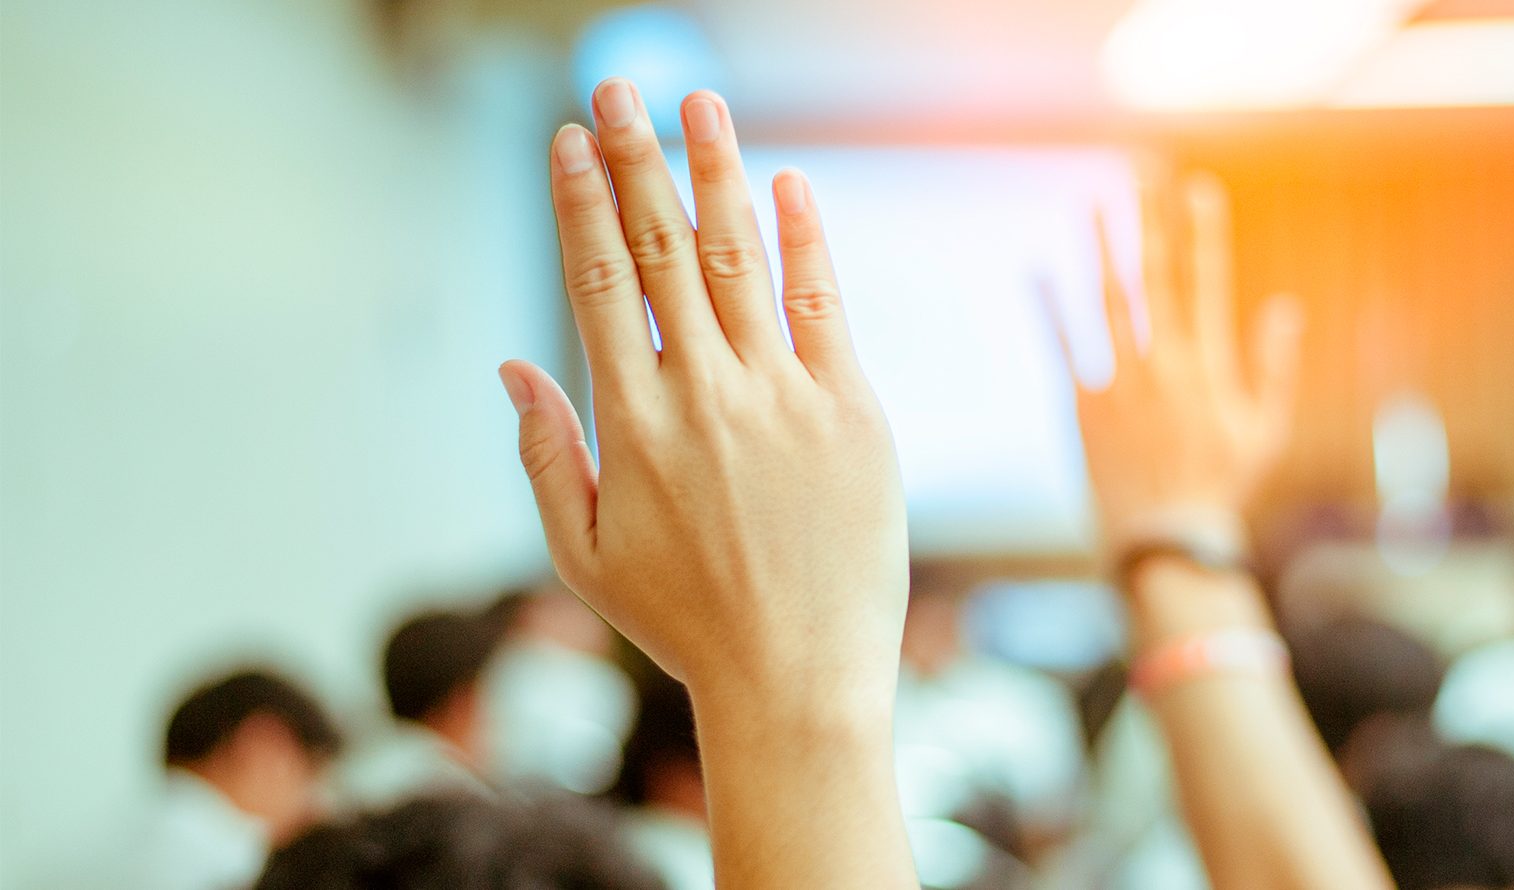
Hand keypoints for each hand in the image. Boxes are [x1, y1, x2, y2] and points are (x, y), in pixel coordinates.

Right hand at [498, 80, 907, 714]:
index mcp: (631, 423)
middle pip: (662, 249)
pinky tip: (790, 185)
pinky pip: (826, 306)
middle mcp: (703, 393)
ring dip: (717, 174)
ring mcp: (783, 397)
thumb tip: (512, 363)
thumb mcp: (585, 553)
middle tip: (617, 89)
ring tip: (698, 106)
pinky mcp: (852, 410)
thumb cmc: (687, 623)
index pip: (597, 281)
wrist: (798, 678)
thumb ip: (544, 453)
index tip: (569, 139)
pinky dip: (807, 241)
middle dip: (636, 159)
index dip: (582, 201)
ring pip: (741, 259)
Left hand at [1048, 172, 1300, 546]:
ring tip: (1094, 203)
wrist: (1167, 543)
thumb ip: (1275, 369)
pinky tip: (1037, 269)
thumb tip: (1286, 310)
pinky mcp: (1084, 409)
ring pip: (1109, 301)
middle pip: (1157, 278)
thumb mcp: (1266, 431)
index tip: (1198, 188)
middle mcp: (1164, 366)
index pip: (1207, 283)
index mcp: (1208, 367)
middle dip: (1151, 221)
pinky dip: (1050, 308)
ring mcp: (1121, 385)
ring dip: (1101, 249)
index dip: (1203, 233)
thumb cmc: (1221, 490)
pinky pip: (1064, 348)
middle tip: (1144, 172)